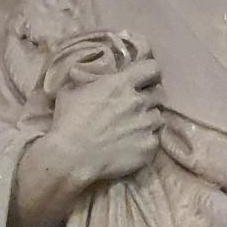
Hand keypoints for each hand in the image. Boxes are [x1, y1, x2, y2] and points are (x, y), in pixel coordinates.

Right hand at [28, 57, 162, 197]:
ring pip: (158, 117)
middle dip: (150, 98)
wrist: (71, 158)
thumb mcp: (70, 92)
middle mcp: (139, 102)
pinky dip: (147, 140)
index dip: (150, 73)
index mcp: (121, 83)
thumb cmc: (68, 123)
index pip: (152, 68)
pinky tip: (133, 145)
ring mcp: (147, 125)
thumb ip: (87, 83)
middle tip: (137, 106)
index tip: (144, 79)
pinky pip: (155, 139)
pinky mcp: (149, 146)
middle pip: (158, 94)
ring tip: (134, 128)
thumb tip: (88, 81)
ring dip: (149, 120)